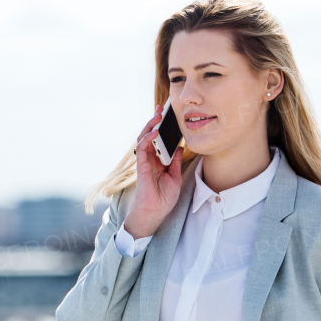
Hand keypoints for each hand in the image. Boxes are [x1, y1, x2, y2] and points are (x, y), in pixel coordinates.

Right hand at [122, 105, 184, 238]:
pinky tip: (154, 132)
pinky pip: (141, 148)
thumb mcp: (175, 176)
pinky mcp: (141, 165)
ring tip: (157, 115)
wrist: (155, 212)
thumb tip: (179, 146)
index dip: (162, 127)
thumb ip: (175, 161)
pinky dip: (147, 139)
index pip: (158, 140)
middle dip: (154, 121)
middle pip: (150, 135)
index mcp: (158, 161)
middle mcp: (150, 159)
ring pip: (143, 138)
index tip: (168, 115)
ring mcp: (145, 161)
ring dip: (149, 125)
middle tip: (161, 108)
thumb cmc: (164, 198)